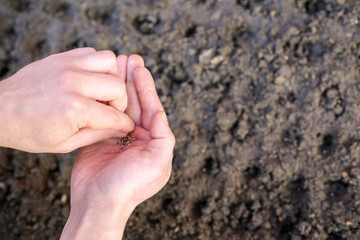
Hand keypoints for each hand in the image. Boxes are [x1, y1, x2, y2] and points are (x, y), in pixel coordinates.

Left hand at [0, 48, 133, 152]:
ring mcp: (66, 66)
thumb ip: (97, 135)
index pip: (114, 115)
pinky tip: (89, 81)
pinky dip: (97, 66)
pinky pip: (92, 53)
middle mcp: (72, 83)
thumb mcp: (65, 143)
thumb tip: (121, 130)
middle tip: (109, 110)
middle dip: (120, 102)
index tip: (127, 126)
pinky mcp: (61, 57)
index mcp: (73, 109)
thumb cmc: (28, 131)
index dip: (124, 124)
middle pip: (117, 86)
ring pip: (109, 61)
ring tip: (100, 92)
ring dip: (110, 78)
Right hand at [60, 55, 174, 239]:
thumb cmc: (129, 187)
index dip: (147, 88)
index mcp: (155, 143)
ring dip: (119, 87)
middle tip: (129, 58)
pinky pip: (105, 115)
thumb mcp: (158, 164)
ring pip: (121, 107)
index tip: (140, 68)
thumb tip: (160, 113)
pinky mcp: (101, 139)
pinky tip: (102, 86)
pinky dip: (105, 100)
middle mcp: (139, 139)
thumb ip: (164, 137)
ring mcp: (119, 138)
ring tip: (116, 64)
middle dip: (133, 82)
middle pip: (138, 105)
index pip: (153, 109)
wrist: (98, 203)